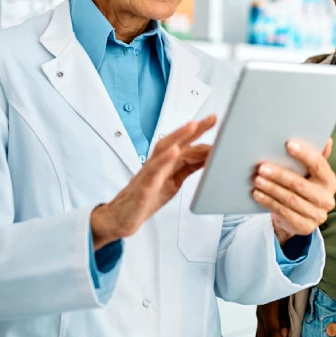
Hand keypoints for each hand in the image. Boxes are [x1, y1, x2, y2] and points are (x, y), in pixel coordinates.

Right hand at [91, 115, 216, 249]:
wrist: (122, 218)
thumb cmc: (147, 198)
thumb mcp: (174, 181)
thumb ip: (188, 167)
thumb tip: (207, 156)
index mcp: (166, 163)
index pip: (184, 145)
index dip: (198, 133)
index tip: (213, 120)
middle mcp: (157, 164)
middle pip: (173, 141)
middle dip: (191, 129)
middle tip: (210, 118)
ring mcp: (149, 174)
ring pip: (162, 151)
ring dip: (178, 137)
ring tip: (192, 126)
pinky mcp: (143, 188)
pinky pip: (152, 172)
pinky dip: (163, 161)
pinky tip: (174, 152)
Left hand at [252, 139, 335, 244]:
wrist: (299, 217)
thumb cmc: (303, 187)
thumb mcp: (310, 173)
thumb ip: (316, 157)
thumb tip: (326, 140)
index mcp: (330, 181)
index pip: (319, 165)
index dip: (304, 154)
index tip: (288, 145)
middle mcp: (327, 199)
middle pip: (300, 184)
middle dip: (279, 175)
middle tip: (262, 167)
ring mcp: (317, 216)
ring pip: (290, 199)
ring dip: (271, 188)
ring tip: (257, 180)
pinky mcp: (304, 227)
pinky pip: (283, 212)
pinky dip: (268, 202)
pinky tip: (258, 194)